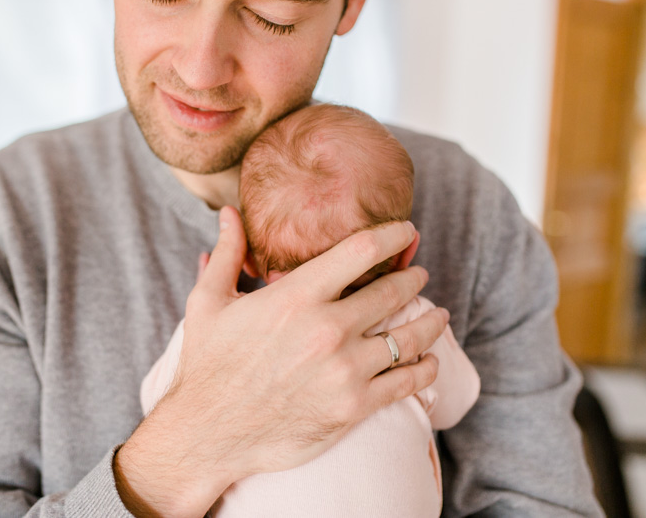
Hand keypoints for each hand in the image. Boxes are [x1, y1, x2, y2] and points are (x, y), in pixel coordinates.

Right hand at [115, 207, 447, 516]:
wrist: (208, 433)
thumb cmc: (207, 364)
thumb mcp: (208, 302)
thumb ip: (229, 254)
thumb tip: (228, 212)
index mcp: (296, 295)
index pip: (363, 250)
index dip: (393, 234)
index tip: (406, 231)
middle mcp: (327, 328)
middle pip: (394, 291)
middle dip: (413, 279)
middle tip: (420, 274)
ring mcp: (345, 369)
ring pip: (409, 337)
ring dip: (430, 322)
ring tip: (438, 315)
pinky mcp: (353, 406)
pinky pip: (407, 382)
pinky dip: (426, 369)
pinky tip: (429, 362)